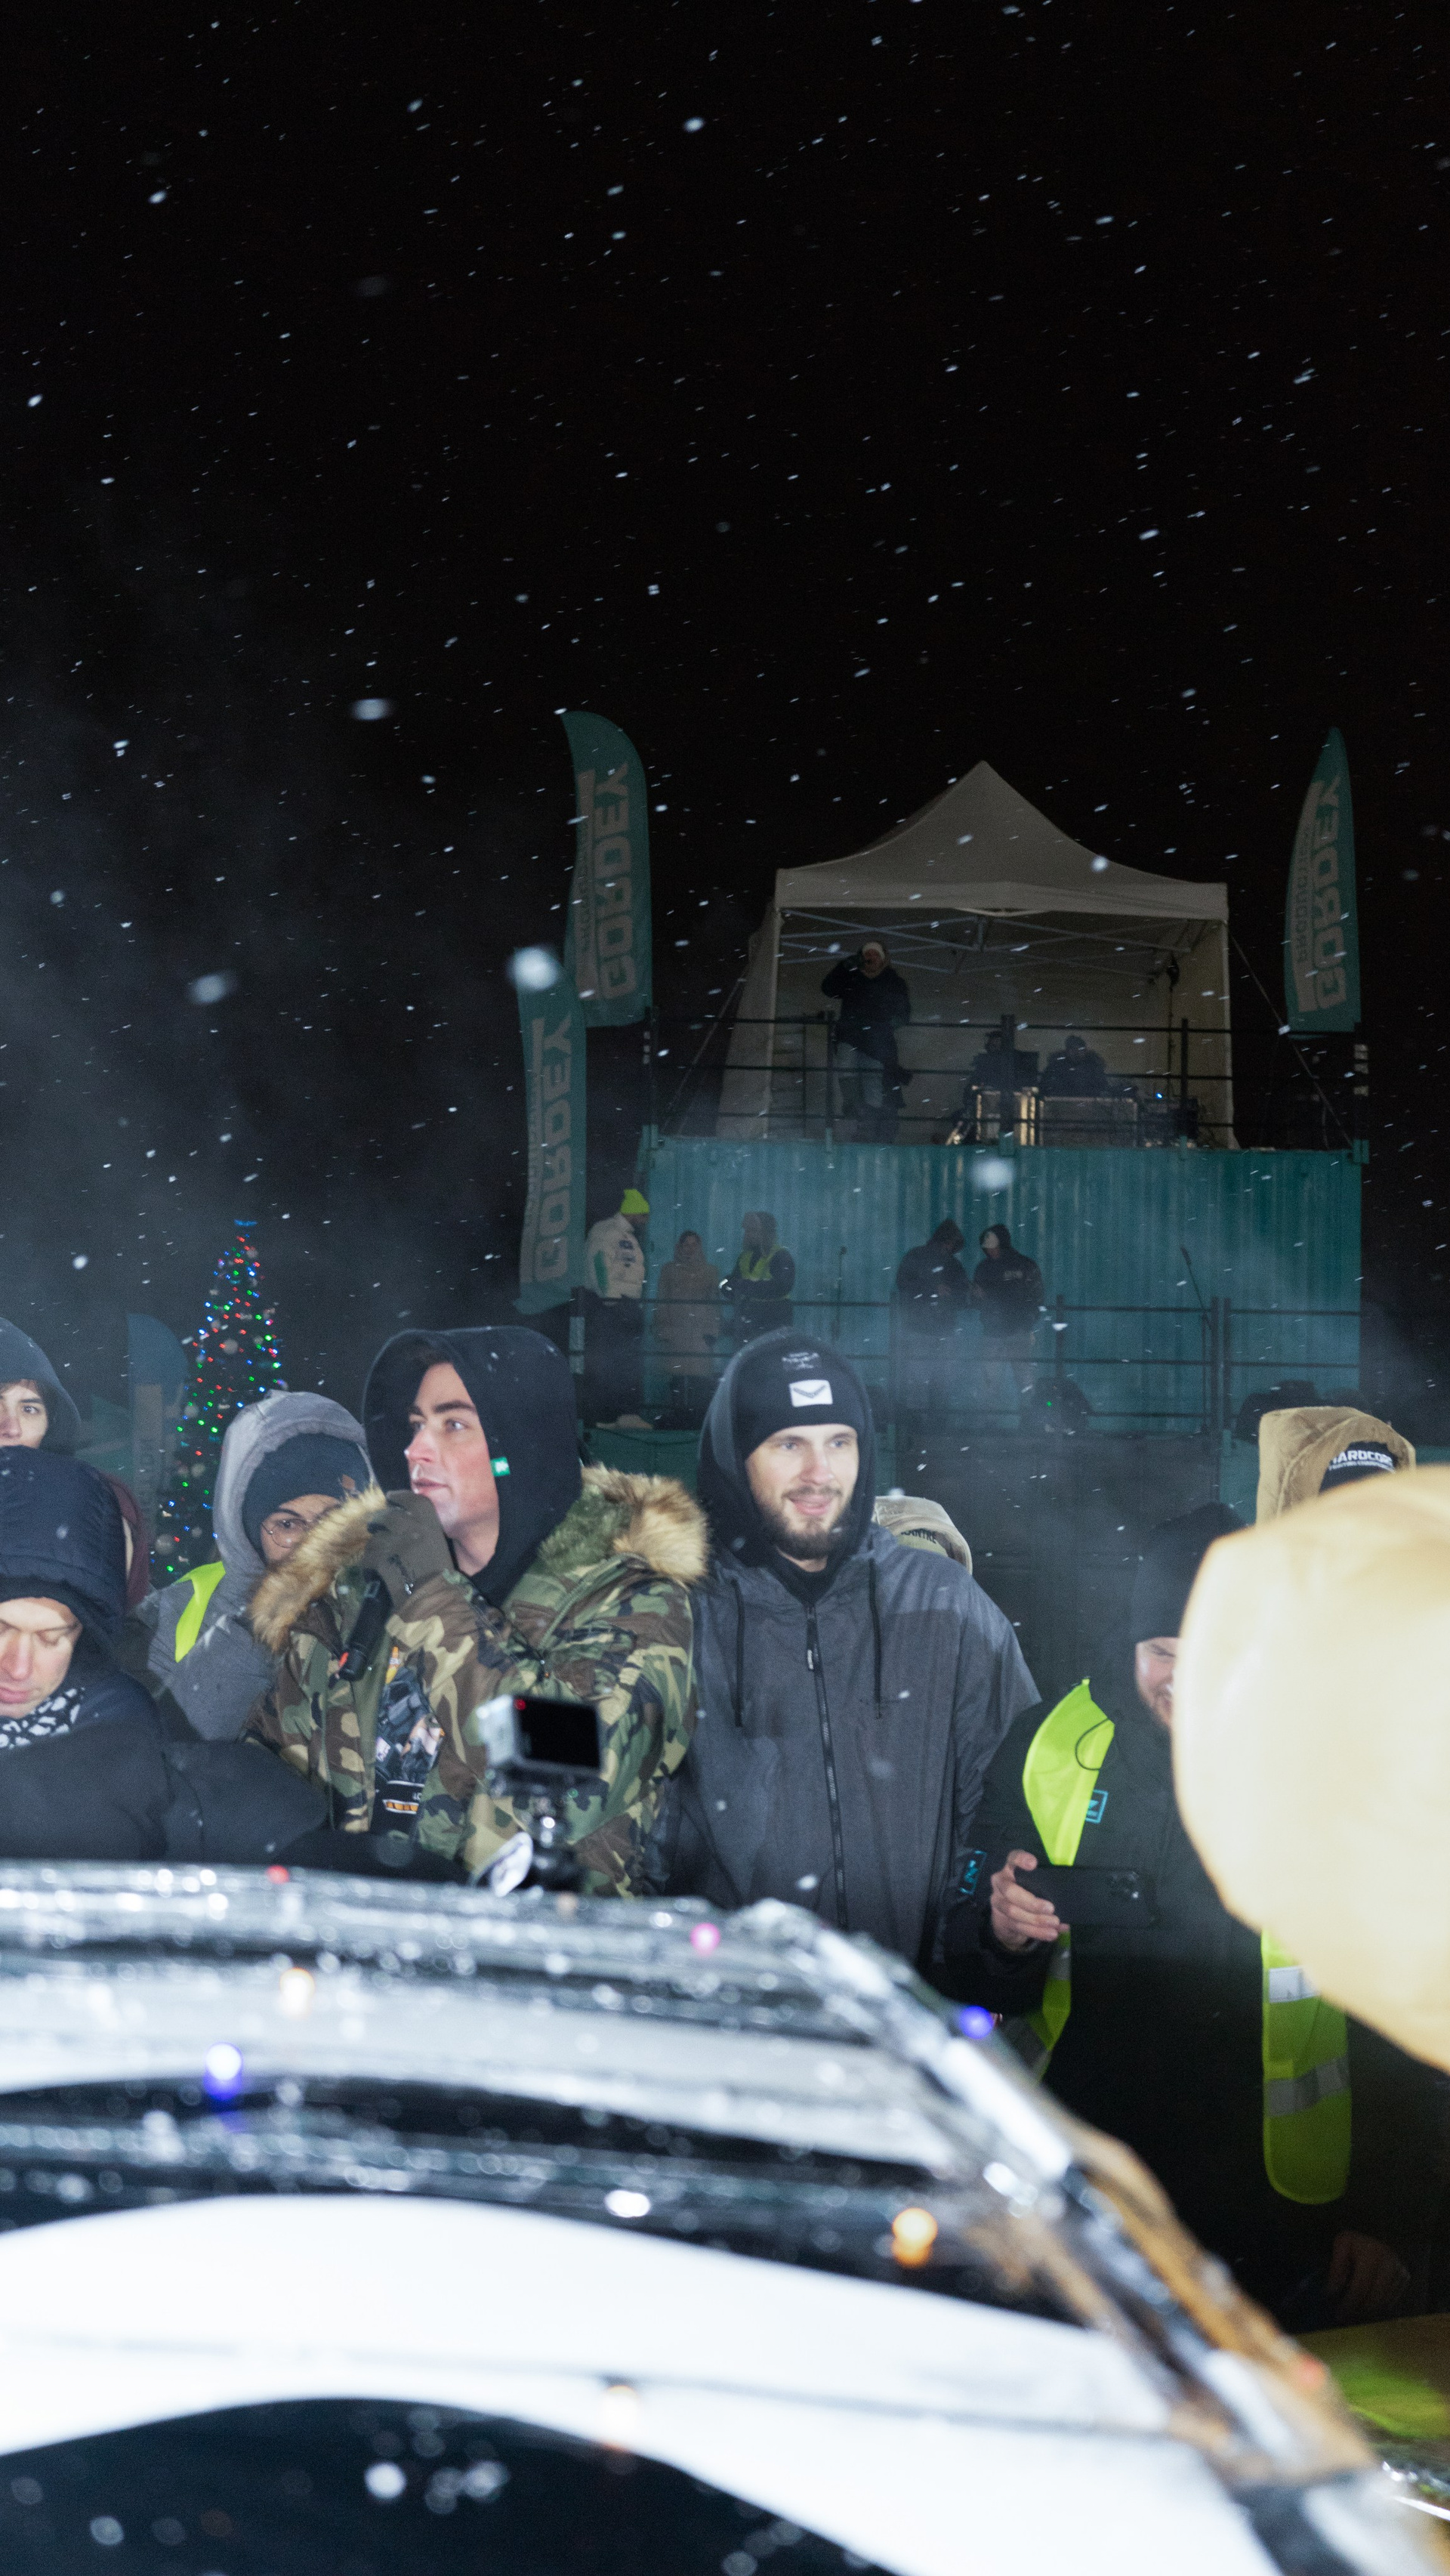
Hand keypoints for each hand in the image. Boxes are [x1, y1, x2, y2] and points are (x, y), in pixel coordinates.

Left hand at [361, 1489, 453, 1608]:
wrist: (433, 1601)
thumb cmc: (441, 1579)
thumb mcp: (439, 1549)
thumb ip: (424, 1534)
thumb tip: (405, 1525)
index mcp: (432, 1527)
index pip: (416, 1502)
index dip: (402, 1496)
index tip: (391, 1496)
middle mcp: (414, 1530)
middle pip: (389, 1516)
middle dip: (378, 1520)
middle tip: (375, 1525)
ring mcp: (396, 1544)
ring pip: (376, 1539)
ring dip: (374, 1548)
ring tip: (379, 1559)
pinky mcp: (382, 1560)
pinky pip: (369, 1558)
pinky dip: (368, 1566)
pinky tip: (373, 1573)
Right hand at [989, 1850, 1063, 1953]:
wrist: (1007, 1916)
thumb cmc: (1027, 1892)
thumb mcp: (1034, 1884)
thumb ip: (1046, 1886)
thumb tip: (1068, 1897)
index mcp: (1011, 1869)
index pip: (1013, 1859)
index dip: (1021, 1860)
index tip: (1033, 1864)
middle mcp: (1000, 1883)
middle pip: (1010, 1891)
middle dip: (1031, 1902)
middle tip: (1051, 1908)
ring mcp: (997, 1902)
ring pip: (1013, 1912)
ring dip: (1036, 1920)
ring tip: (1054, 1923)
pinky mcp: (1000, 1919)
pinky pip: (1018, 1927)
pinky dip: (1037, 1932)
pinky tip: (1050, 1934)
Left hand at [1326, 2232, 1409, 2324]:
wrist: (1377, 2234)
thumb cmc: (1356, 2243)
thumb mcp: (1342, 2245)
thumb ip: (1336, 2267)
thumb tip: (1331, 2291)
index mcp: (1372, 2253)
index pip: (1361, 2287)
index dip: (1349, 2303)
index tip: (1338, 2313)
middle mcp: (1390, 2262)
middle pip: (1375, 2298)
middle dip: (1358, 2311)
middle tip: (1345, 2317)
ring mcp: (1400, 2271)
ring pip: (1384, 2303)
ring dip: (1367, 2312)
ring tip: (1353, 2313)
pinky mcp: (1405, 2278)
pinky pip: (1391, 2301)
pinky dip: (1378, 2307)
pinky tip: (1365, 2306)